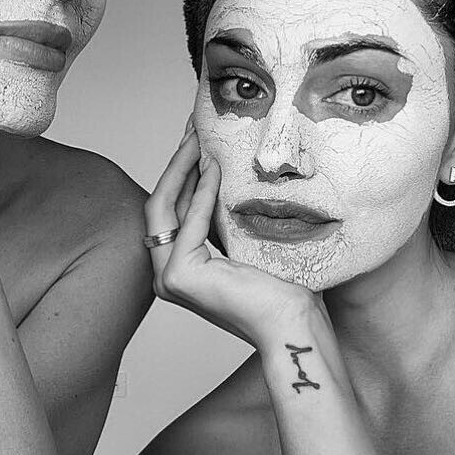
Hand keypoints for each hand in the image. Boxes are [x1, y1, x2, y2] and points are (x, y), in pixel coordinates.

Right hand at [145, 128, 320, 345]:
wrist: (293, 325)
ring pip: (164, 208)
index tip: (195, 140)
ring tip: (198, 137)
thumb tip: (223, 170)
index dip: (181, 172)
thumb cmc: (281, 291)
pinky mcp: (179, 275)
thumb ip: (225, 216)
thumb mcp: (246, 242)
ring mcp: (168, 278)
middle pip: (161, 206)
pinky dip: (201, 191)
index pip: (173, 210)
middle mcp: (166, 275)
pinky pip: (189, 221)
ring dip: (183, 168)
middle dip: (176, 163)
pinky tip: (215, 167)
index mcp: (180, 269)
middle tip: (192, 129)